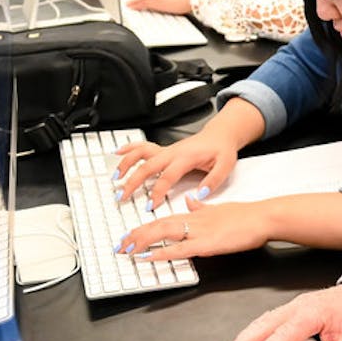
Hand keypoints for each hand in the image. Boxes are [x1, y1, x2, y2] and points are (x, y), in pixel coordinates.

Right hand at [114, 127, 240, 208]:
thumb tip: (199, 194)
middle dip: (133, 182)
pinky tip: (118, 153)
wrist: (220, 135)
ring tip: (116, 178)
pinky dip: (129, 148)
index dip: (157, 192)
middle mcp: (173, 152)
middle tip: (123, 196)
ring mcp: (167, 150)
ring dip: (126, 164)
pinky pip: (143, 147)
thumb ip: (213, 180)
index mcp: (186, 157)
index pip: (167, 177)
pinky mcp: (164, 150)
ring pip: (141, 153)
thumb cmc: (222, 150)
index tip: (150, 205)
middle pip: (147, 166)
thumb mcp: (226, 165)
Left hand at [117, 195, 267, 260]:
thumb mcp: (219, 207)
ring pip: (164, 234)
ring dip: (142, 241)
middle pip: (157, 225)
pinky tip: (149, 256)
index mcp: (195, 214)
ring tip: (126, 249)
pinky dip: (162, 252)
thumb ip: (202, 206)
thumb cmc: (246, 215)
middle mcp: (193, 221)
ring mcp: (199, 232)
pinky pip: (180, 248)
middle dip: (136, 236)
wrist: (263, 217)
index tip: (129, 234)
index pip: (163, 219)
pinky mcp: (208, 244)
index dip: (144, 227)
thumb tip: (189, 200)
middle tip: (120, 245)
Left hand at [126, 0, 191, 14]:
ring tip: (128, 4)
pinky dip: (137, 3)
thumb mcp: (181, 5)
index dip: (145, 0)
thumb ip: (175, 7)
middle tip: (129, 3)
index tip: (139, 2)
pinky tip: (131, 6)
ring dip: (135, 1)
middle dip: (137, 1)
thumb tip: (176, 11)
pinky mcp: (158, 2)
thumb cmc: (190, 3)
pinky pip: (144, 2)